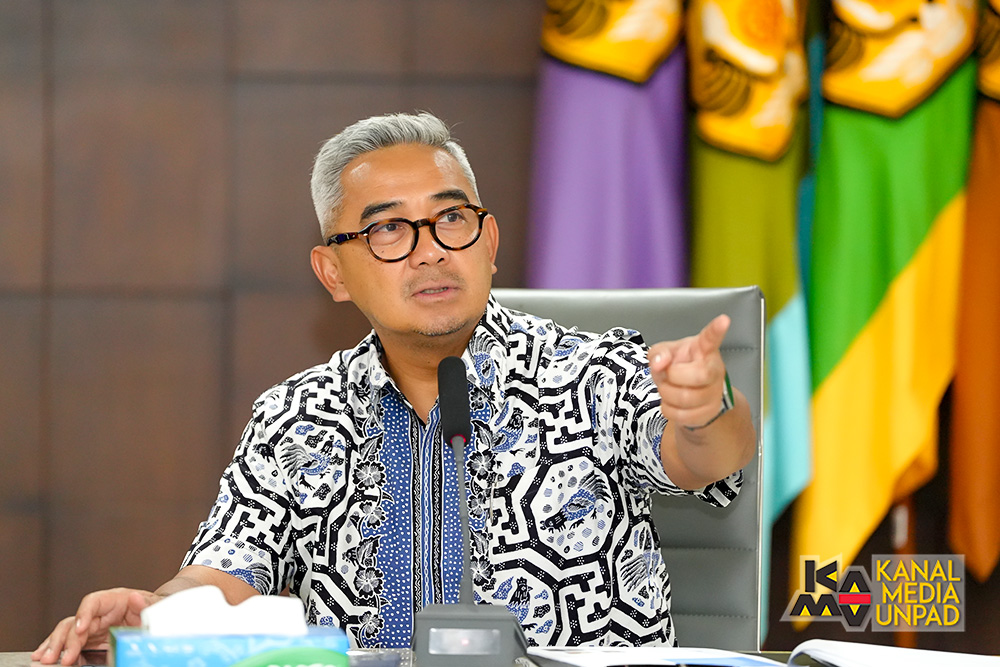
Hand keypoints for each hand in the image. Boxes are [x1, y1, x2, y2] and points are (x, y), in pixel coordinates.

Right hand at [32, 588, 161, 664]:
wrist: (156, 616)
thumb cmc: (152, 609)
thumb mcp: (154, 606)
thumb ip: (145, 605)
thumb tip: (136, 598)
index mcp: (114, 599)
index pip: (92, 602)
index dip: (83, 614)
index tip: (80, 629)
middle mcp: (98, 612)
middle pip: (75, 621)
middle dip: (64, 639)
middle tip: (60, 656)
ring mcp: (91, 626)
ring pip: (67, 632)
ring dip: (55, 645)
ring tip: (45, 658)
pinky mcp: (89, 639)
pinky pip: (69, 642)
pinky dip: (56, 648)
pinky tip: (43, 655)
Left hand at [648, 314, 729, 428]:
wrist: (687, 391)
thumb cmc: (679, 366)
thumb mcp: (665, 353)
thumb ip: (659, 353)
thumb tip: (659, 363)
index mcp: (704, 350)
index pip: (711, 338)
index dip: (717, 330)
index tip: (723, 320)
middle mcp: (714, 369)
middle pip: (700, 374)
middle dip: (674, 376)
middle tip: (668, 373)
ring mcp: (714, 393)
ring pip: (687, 398)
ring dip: (667, 393)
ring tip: (668, 387)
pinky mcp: (709, 412)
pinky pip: (682, 415)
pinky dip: (669, 409)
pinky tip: (672, 402)